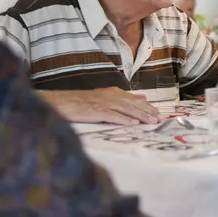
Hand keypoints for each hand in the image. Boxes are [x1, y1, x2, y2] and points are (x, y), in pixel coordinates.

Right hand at [39, 87, 160, 124]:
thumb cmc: (79, 102)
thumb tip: (142, 97)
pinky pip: (112, 116)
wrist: (58, 102)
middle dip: (147, 111)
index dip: (147, 106)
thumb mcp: (103, 96)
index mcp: (112, 92)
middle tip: (159, 119)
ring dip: (140, 116)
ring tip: (151, 122)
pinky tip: (132, 124)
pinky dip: (123, 120)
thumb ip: (123, 97)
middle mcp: (110, 96)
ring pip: (126, 109)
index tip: (158, 113)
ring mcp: (102, 103)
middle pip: (133, 104)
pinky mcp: (95, 112)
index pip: (134, 99)